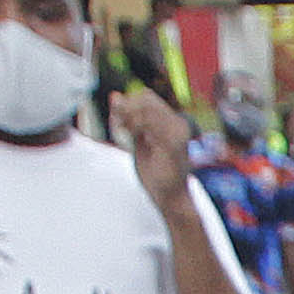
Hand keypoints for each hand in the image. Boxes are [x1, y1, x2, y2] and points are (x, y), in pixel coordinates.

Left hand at [120, 91, 195, 208]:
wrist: (170, 197)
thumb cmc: (156, 172)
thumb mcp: (139, 141)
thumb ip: (129, 120)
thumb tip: (115, 95)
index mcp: (172, 122)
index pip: (147, 97)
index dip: (128, 103)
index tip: (118, 121)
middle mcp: (178, 124)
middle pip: (146, 98)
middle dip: (127, 108)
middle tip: (119, 126)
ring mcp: (177, 134)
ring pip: (147, 107)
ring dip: (129, 116)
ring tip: (124, 131)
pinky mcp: (173, 145)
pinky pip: (150, 123)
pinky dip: (135, 126)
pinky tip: (130, 135)